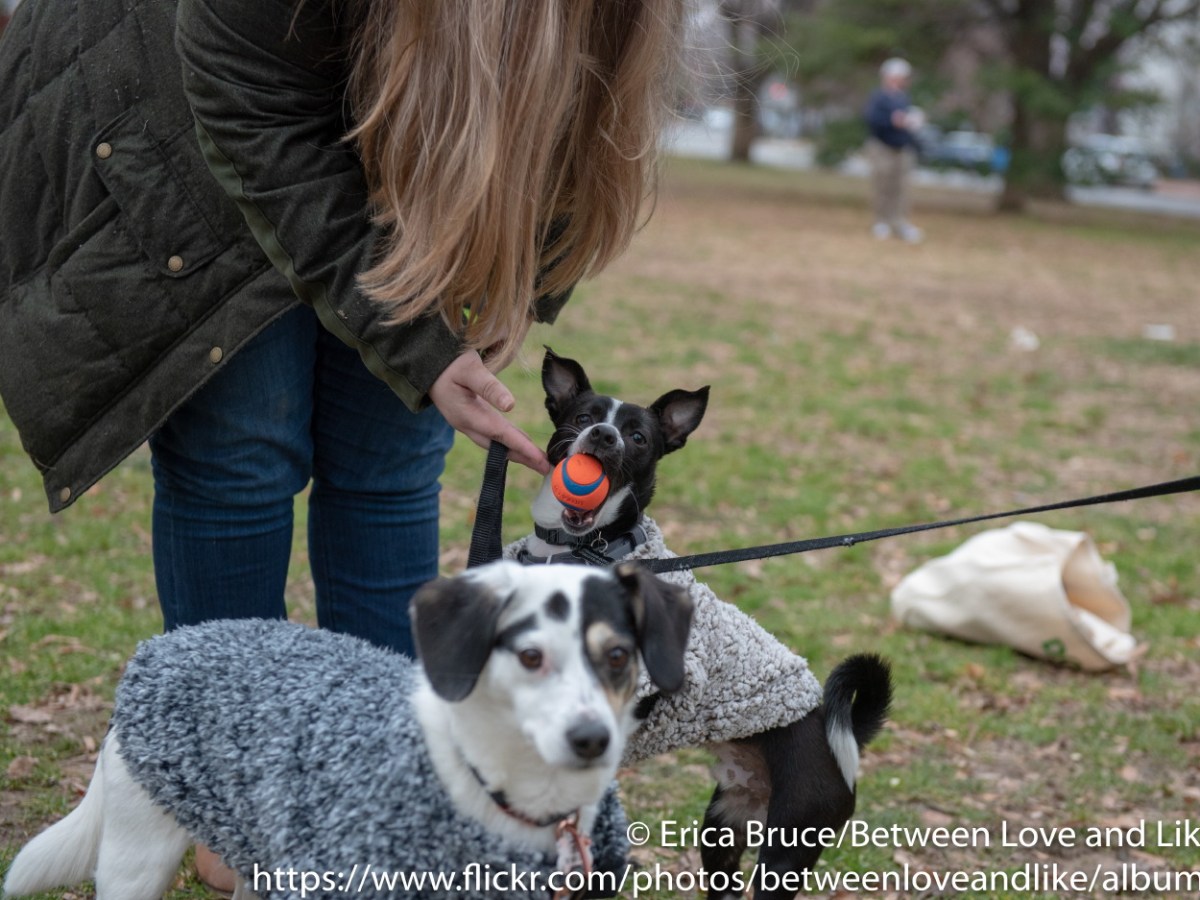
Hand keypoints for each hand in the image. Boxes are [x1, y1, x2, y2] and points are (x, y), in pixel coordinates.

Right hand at [429, 351, 549, 473]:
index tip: (540, 459)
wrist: (426, 366)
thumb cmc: (450, 364)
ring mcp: (468, 425)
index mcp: (467, 415)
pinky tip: (522, 445)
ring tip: (539, 461)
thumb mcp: (470, 369)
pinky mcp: (470, 421)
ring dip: (518, 453)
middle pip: (500, 447)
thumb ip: (489, 387)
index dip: (522, 447)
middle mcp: (467, 425)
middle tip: (547, 469)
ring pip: (497, 444)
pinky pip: (493, 437)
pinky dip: (509, 443)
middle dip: (524, 458)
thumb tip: (510, 405)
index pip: (500, 434)